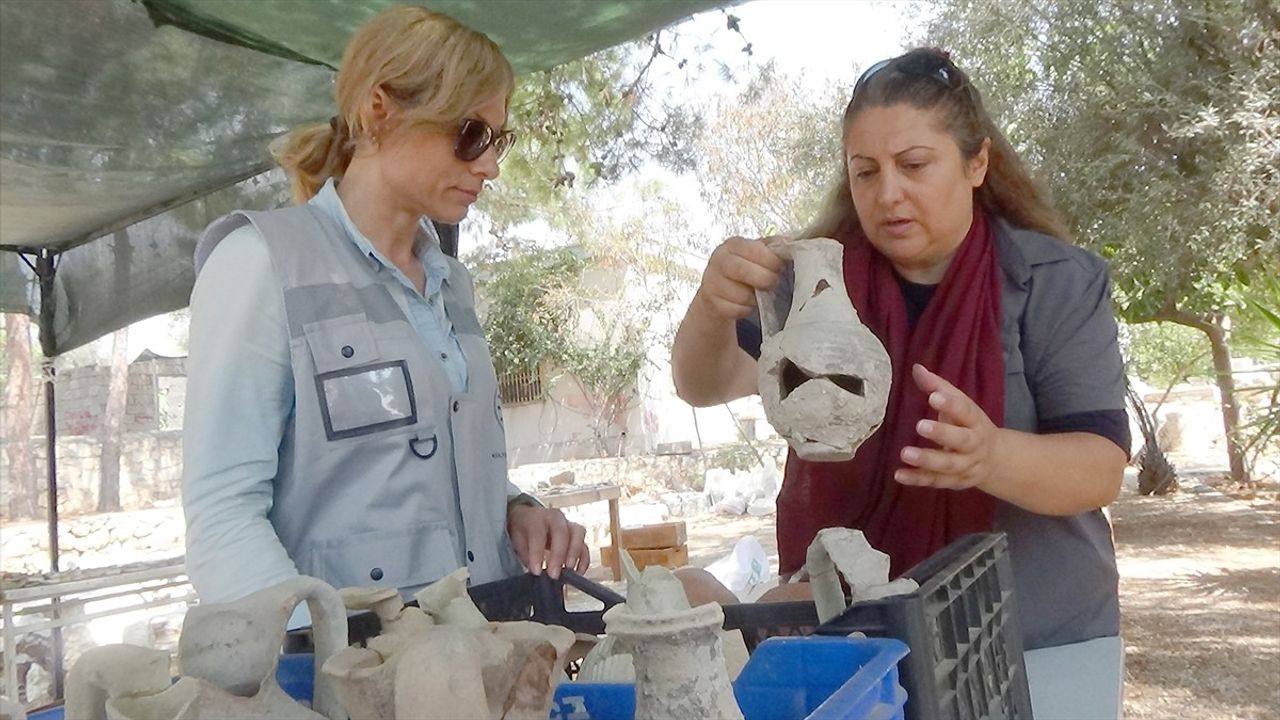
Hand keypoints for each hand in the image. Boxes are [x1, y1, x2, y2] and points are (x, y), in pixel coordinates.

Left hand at [506, 505, 588, 578]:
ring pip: (578, 534)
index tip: (536, 571)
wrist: (530, 519)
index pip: (538, 534)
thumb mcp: (519, 542)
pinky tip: (577, 572)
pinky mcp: (578, 535)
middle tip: (554, 574)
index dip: (537, 553)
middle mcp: (555, 518)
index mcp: (536, 517)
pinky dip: (583, 560)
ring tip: (568, 570)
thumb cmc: (524, 531)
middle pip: (561, 532)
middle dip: (558, 555)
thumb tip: (537, 573)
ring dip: (574, 554)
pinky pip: (585, 546)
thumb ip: (528, 556)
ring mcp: (569, 524)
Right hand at [694, 236, 784, 319]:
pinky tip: (746, 303)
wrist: (718, 288)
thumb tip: (793, 244)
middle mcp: (718, 261)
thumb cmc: (745, 267)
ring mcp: (712, 282)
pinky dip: (746, 310)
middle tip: (772, 282)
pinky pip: (736, 310)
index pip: (754, 249)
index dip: (771, 260)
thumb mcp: (758, 253)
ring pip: (742, 295)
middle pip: (743, 271)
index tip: (779, 267)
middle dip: (764, 279)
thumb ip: (775, 248)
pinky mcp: (712, 303)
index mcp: (733, 245)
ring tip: (756, 293)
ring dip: (755, 298)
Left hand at [894, 363, 1004, 490]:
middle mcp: (973, 445)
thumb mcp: (959, 404)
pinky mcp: (953, 482)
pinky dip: (917, 479)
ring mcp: (965, 466)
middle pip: (961, 440)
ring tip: (905, 453)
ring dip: (927, 460)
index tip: (933, 396)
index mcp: (975, 421)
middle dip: (941, 434)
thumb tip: (916, 368)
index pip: (965, 411)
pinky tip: (899, 475)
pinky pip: (935, 481)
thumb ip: (937, 387)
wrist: (995, 460)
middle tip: (920, 425)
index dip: (950, 404)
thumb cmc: (968, 424)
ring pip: (948, 465)